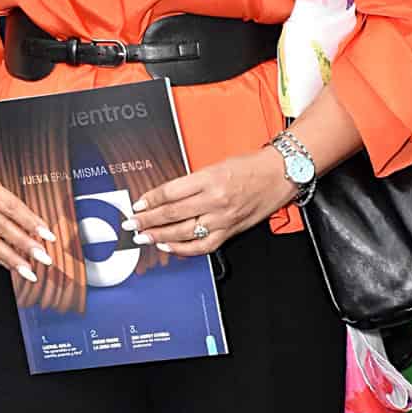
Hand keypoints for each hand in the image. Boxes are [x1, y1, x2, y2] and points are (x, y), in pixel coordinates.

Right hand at [0, 139, 56, 281]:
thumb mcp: (4, 175)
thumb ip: (19, 198)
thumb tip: (42, 225)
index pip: (10, 206)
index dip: (31, 222)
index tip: (48, 236)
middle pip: (0, 226)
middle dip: (24, 245)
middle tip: (43, 258)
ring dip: (12, 258)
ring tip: (29, 270)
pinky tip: (12, 264)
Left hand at [126, 147, 294, 254]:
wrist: (279, 174)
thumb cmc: (251, 166)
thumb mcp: (216, 164)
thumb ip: (192, 181)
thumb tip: (167, 195)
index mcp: (209, 178)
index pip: (171, 192)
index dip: (150, 200)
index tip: (138, 204)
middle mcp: (215, 199)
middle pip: (173, 214)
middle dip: (148, 220)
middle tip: (132, 224)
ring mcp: (222, 218)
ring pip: (184, 232)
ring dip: (160, 236)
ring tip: (144, 237)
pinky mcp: (230, 230)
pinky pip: (203, 245)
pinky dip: (183, 248)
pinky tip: (169, 246)